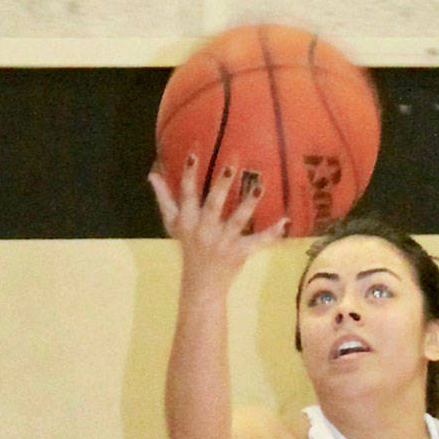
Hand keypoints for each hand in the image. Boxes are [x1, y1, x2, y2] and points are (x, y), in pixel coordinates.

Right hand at [149, 155, 287, 293]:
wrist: (201, 284)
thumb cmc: (188, 248)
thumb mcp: (173, 225)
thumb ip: (165, 199)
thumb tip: (153, 174)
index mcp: (188, 221)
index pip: (187, 194)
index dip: (189, 175)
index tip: (193, 155)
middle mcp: (205, 230)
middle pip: (213, 205)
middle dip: (221, 186)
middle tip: (230, 167)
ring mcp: (224, 241)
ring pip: (238, 219)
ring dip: (249, 203)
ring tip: (259, 186)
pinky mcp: (240, 252)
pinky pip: (259, 242)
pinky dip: (273, 234)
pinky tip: (285, 221)